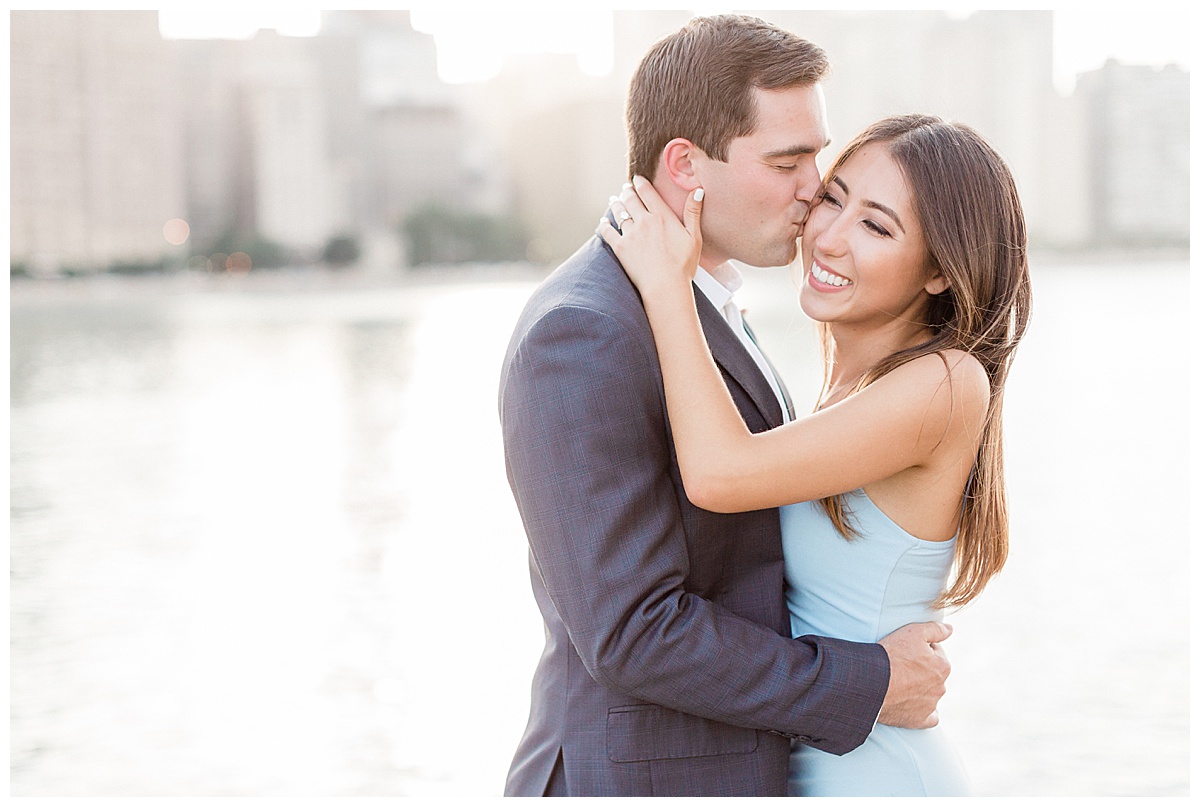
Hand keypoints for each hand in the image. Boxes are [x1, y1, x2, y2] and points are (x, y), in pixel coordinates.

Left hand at [595, 175, 703, 295]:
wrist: (665, 286)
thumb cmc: (683, 265)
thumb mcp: (694, 237)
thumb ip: (693, 212)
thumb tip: (697, 191)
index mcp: (662, 216)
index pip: (647, 192)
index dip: (640, 183)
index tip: (637, 179)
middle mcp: (644, 221)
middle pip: (631, 199)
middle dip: (627, 192)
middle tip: (625, 189)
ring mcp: (630, 234)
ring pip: (619, 213)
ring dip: (616, 204)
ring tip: (614, 200)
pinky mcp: (620, 247)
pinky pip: (607, 232)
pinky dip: (604, 225)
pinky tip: (603, 222)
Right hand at [876, 622, 951, 728]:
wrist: (871, 682)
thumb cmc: (892, 655)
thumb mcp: (913, 632)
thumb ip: (936, 629)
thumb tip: (950, 629)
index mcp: (943, 666)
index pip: (935, 653)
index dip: (919, 649)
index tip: (905, 649)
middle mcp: (941, 687)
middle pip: (933, 674)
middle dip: (921, 669)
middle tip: (900, 665)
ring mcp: (930, 705)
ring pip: (930, 694)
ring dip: (920, 688)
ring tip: (899, 683)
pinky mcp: (919, 720)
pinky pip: (929, 718)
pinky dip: (924, 712)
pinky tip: (913, 706)